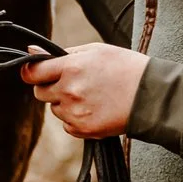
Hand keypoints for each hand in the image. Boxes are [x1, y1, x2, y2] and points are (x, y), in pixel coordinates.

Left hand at [19, 44, 148, 139]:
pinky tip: (95, 110)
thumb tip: (31, 52)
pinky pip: (67, 126)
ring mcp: (75, 113)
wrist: (151, 96)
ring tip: (91, 96)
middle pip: (40, 93)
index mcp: (70, 67)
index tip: (34, 73)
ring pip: (55, 109)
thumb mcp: (95, 51)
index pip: (33, 73)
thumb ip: (61, 53)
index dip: (31, 73)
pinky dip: (75, 119)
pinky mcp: (84, 130)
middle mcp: (69, 91)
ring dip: (65, 103)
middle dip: (50, 88)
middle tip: (71, 83)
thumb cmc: (124, 67)